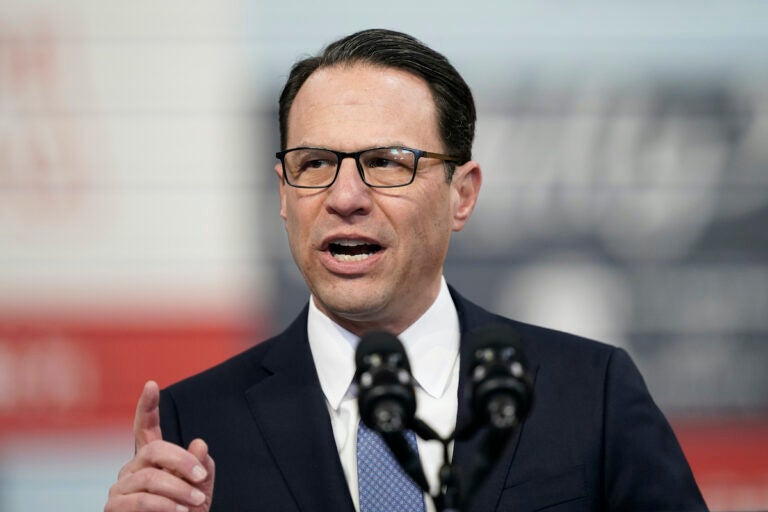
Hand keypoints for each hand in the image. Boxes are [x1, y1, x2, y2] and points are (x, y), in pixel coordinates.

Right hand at [105, 381, 215, 511]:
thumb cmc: (187, 511)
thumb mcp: (200, 487)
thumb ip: (202, 466)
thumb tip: (199, 443)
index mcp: (152, 458)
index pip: (146, 428)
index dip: (148, 406)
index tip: (152, 384)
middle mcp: (132, 468)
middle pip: (154, 450)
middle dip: (182, 461)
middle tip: (202, 476)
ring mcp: (119, 487)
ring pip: (150, 478)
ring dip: (178, 489)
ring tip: (197, 501)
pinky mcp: (114, 507)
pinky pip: (141, 500)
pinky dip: (164, 506)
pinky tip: (180, 511)